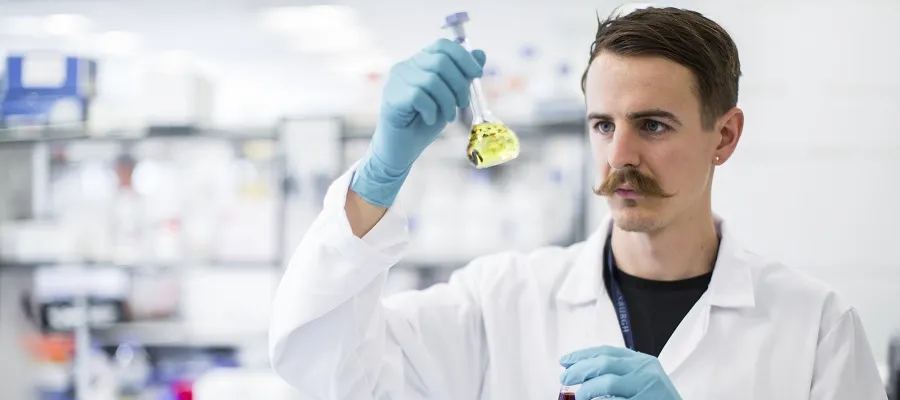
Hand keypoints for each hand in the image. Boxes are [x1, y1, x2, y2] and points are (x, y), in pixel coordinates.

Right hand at [350, 38, 485, 206]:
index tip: (477, 74)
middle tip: (462, 105)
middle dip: (459, 84)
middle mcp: (406, 67)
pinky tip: (430, 120)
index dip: (464, 57)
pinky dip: (432, 110)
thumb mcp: (450, 98)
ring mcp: (396, 81)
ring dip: (447, 102)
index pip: (443, 46)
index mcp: (420, 63)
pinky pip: (420, 96)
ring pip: (432, 80)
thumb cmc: (424, 123)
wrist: (402, 149)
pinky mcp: (392, 97)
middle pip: (441, 61)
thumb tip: (480, 54)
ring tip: (448, 117)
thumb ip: (462, 76)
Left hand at [559, 346, 681, 399]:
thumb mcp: (642, 379)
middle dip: (580, 369)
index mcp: (642, 361)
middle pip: (604, 363)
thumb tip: (582, 372)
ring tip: (578, 395)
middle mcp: (645, 370)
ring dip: (587, 388)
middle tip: (564, 378)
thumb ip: (619, 372)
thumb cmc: (656, 399)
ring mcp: (647, 387)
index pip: (607, 351)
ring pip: (608, 382)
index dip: (583, 355)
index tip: (565, 360)